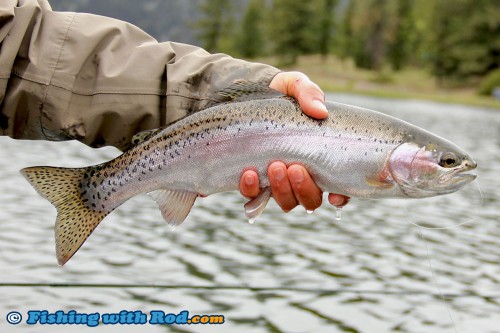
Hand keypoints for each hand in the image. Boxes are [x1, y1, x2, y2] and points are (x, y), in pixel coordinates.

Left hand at [239, 71, 349, 211]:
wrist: (248, 95)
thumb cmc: (281, 93)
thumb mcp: (296, 86)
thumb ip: (309, 93)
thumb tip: (320, 111)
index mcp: (321, 158)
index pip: (339, 188)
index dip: (340, 197)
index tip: (334, 195)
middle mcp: (302, 176)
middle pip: (310, 200)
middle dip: (304, 189)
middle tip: (294, 167)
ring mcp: (278, 182)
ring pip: (286, 202)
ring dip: (282, 190)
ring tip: (275, 166)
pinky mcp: (254, 181)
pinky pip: (254, 196)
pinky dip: (252, 189)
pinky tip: (250, 173)